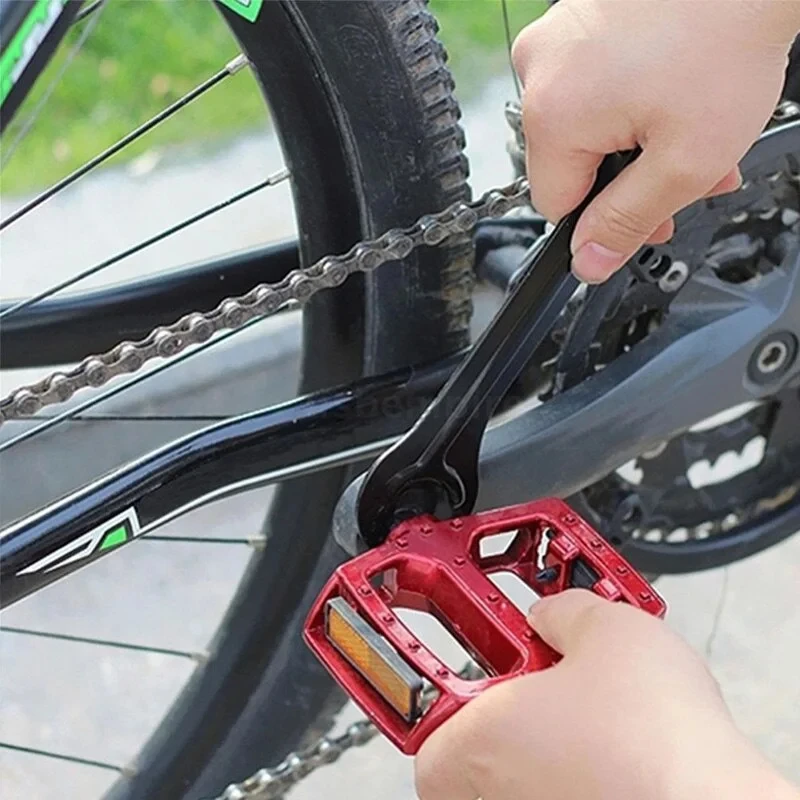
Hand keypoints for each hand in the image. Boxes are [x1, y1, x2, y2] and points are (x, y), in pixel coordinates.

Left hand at [415, 589, 798, 799]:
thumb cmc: (657, 751)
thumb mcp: (609, 630)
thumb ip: (563, 610)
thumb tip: (554, 614)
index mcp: (460, 747)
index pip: (426, 696)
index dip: (460, 661)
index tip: (472, 643)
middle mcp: (477, 798)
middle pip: (477, 730)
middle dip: (516, 696)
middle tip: (555, 673)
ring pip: (519, 765)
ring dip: (550, 733)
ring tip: (598, 711)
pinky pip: (552, 787)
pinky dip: (577, 766)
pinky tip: (617, 750)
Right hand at [511, 0, 799, 281]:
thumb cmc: (726, 36)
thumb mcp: (684, 161)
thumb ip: (628, 221)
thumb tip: (588, 262)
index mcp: (553, 115)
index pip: (556, 207)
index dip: (606, 221)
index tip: (650, 214)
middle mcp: (539, 71)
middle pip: (573, 164)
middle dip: (632, 178)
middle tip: (690, 174)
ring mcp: (557, 37)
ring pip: (588, 124)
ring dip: (639, 139)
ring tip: (696, 130)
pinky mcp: (577, 16)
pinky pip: (594, 82)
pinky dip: (634, 97)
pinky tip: (677, 92)